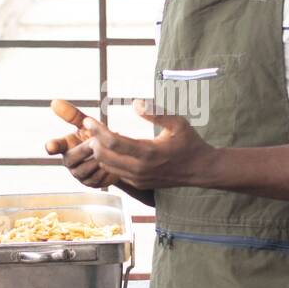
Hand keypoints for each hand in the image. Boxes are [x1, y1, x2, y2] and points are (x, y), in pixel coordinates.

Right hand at [44, 99, 118, 188]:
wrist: (114, 153)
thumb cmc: (94, 135)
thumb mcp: (85, 124)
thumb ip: (71, 114)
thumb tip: (54, 101)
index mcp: (65, 146)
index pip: (55, 146)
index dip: (52, 146)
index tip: (49, 146)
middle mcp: (69, 162)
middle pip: (73, 158)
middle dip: (86, 149)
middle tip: (97, 140)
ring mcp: (79, 175)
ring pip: (86, 168)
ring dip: (97, 159)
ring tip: (107, 151)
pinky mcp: (92, 183)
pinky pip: (98, 178)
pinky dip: (106, 169)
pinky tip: (113, 162)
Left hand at [86, 99, 215, 189]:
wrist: (200, 169)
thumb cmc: (189, 142)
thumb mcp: (177, 122)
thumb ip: (156, 112)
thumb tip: (135, 103)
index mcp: (149, 153)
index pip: (114, 142)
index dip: (98, 130)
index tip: (88, 120)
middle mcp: (140, 169)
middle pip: (104, 156)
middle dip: (94, 140)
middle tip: (90, 126)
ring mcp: (138, 179)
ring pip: (107, 166)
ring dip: (99, 151)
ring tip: (97, 135)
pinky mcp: (138, 184)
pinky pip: (115, 172)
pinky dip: (107, 160)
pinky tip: (110, 147)